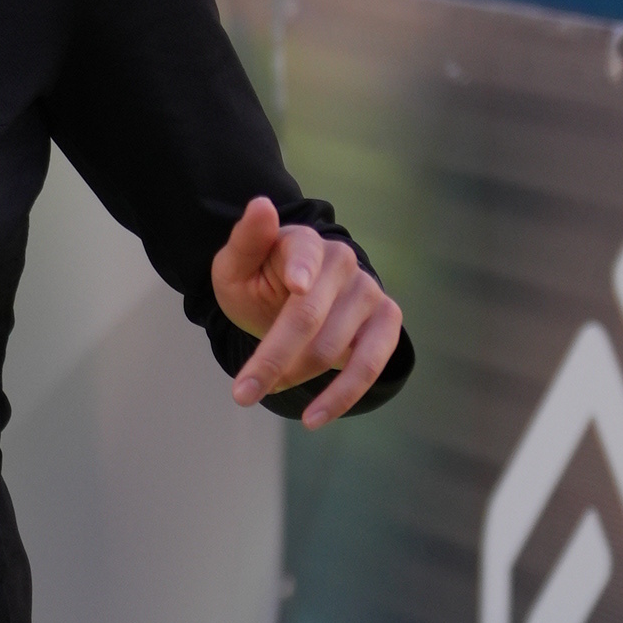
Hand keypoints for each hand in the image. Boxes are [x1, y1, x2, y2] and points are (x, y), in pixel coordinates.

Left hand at [211, 196, 403, 423]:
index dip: (301, 269)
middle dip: (273, 357)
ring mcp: (368, 293)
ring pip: (334, 347)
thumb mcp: (236, 264)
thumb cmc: (258, 280)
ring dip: (295, 377)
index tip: (296, 287)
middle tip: (241, 393)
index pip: (304, 253)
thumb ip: (246, 240)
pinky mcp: (386, 323)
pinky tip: (314, 419)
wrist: (288, 298)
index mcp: (304, 241)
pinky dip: (342, 396)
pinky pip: (370, 366)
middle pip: (308, 315)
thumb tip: (261, 204)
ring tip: (260, 396)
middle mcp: (343, 263)